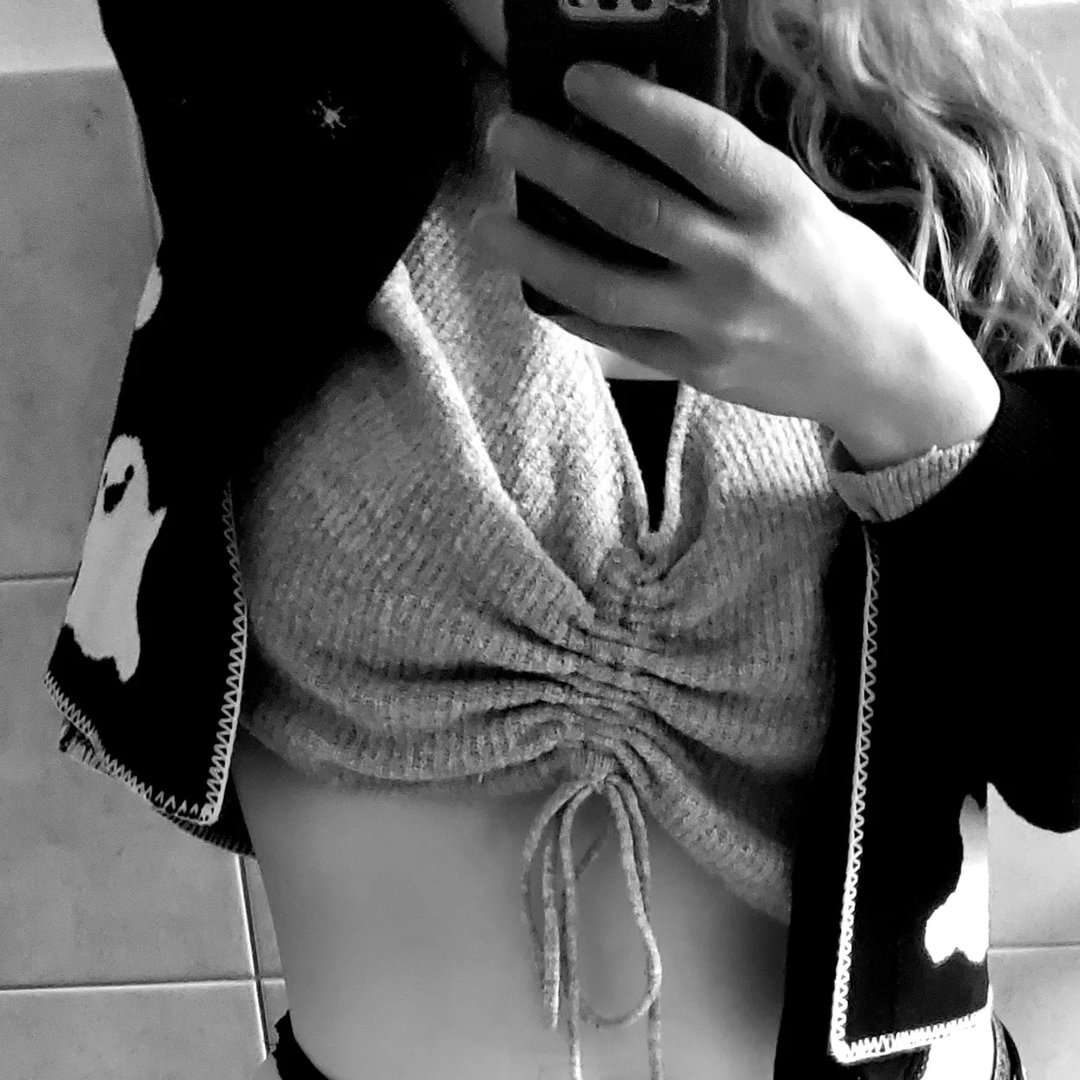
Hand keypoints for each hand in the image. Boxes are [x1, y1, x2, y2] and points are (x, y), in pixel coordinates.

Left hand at [470, 61, 997, 459]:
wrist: (879, 369)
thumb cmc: (842, 271)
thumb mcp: (803, 205)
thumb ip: (731, 180)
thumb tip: (641, 138)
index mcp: (780, 205)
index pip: (695, 143)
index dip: (630, 106)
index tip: (575, 80)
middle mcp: (743, 264)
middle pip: (632, 210)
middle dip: (557, 166)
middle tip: (504, 137)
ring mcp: (714, 323)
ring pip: (605, 286)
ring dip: (536, 251)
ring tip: (489, 224)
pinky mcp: (696, 370)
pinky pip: (616, 338)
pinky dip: (569, 310)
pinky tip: (535, 286)